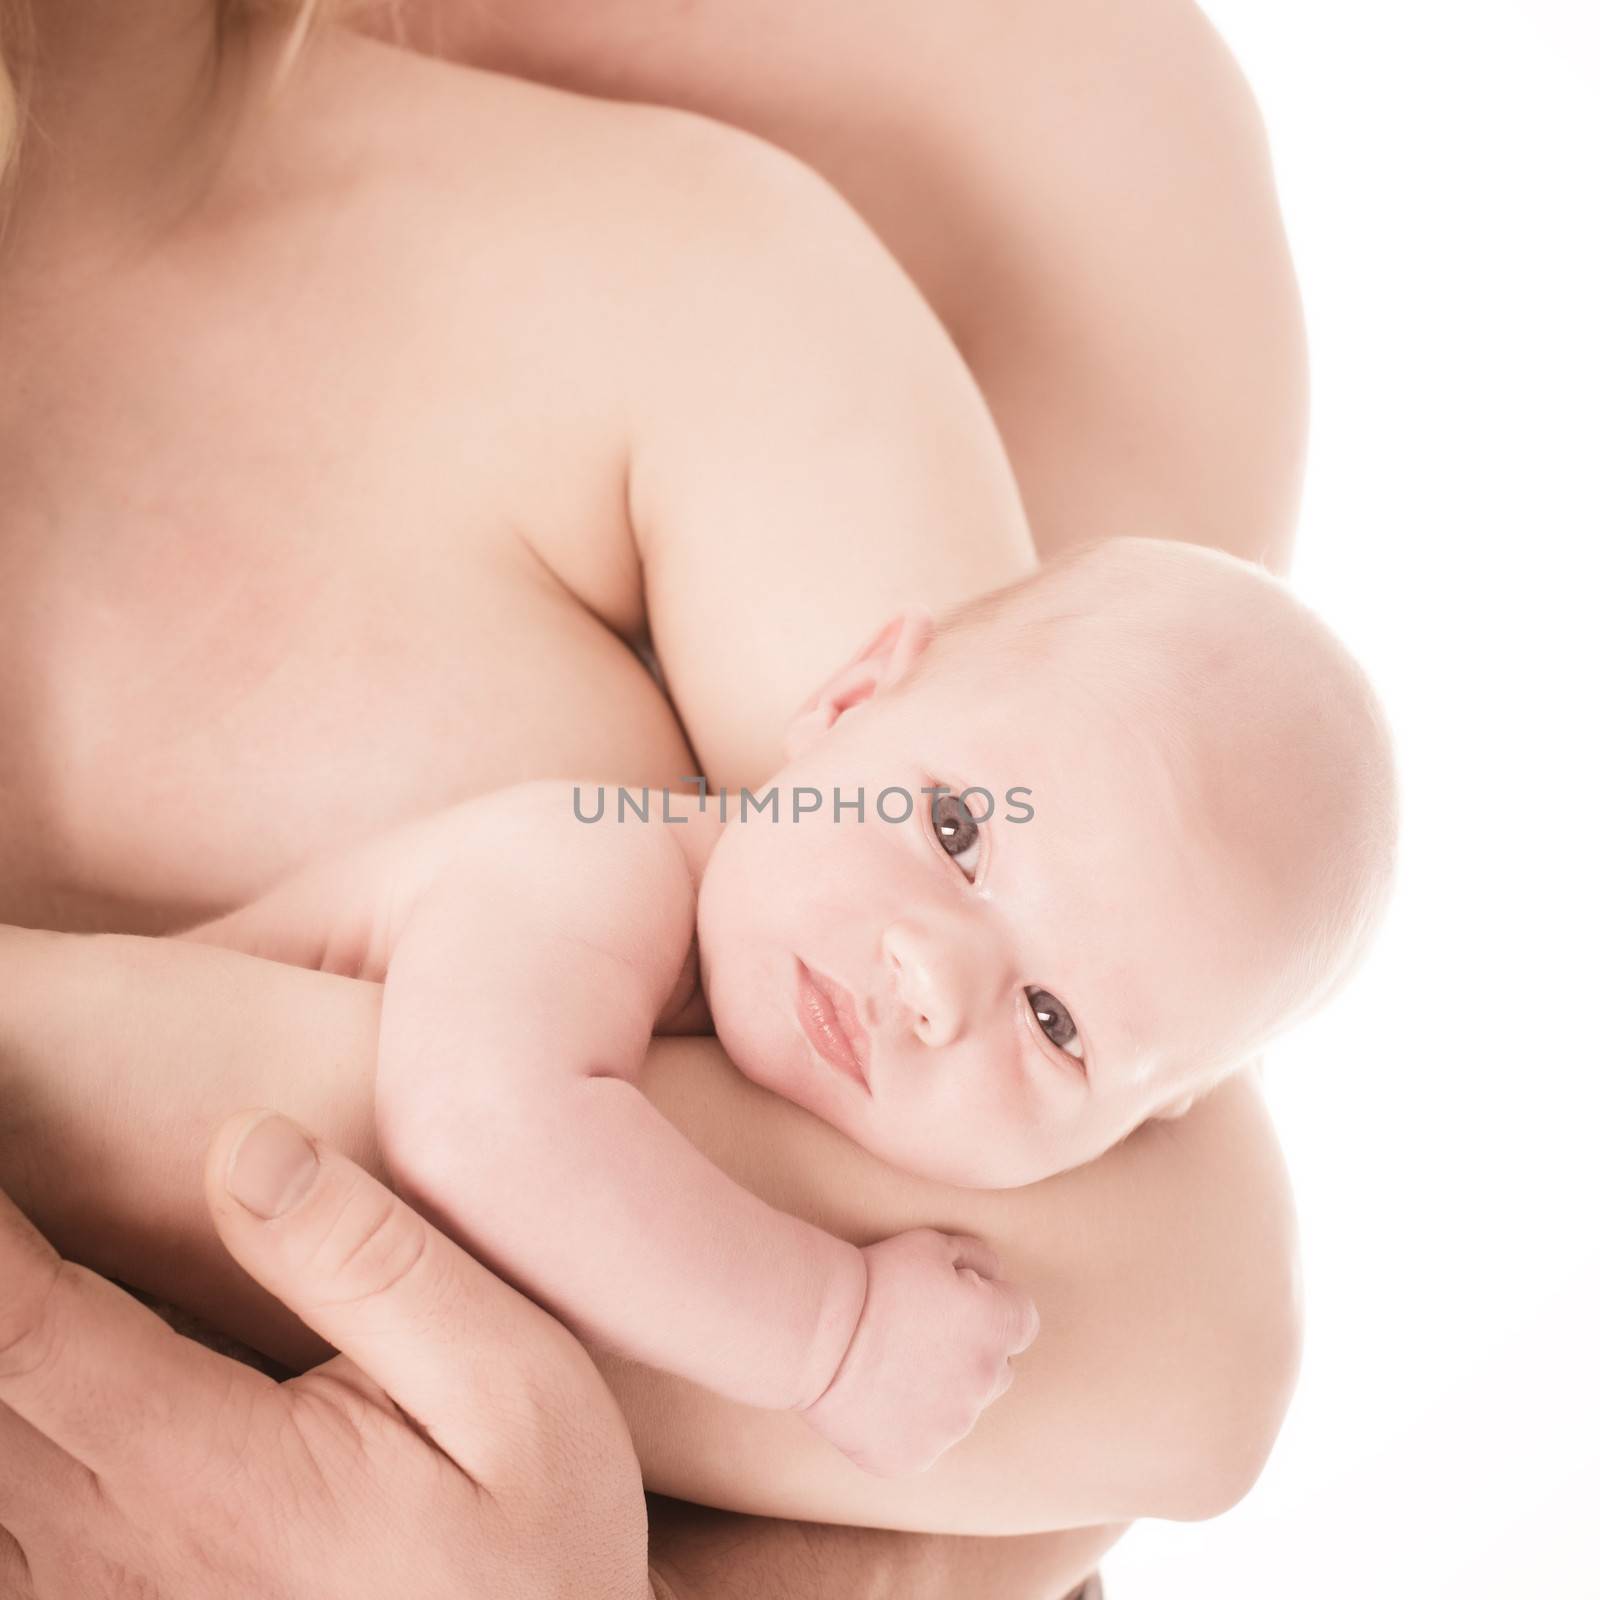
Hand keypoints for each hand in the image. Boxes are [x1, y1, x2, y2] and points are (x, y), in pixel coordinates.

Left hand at [0, 1112, 649, 1599]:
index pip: (14, 1310)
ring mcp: (87, 1591)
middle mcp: (109, 1535)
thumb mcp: (513, 1396)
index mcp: (201, 1465)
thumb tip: (244, 1143)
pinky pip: (0, 1525)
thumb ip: (376, 1269)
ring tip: (15, 1210)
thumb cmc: (537, 1554)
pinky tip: (33, 1355)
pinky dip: (4, 1403)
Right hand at [799, 1228, 1038, 1476]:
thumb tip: (995, 1276)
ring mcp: (953, 1426)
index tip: (957, 1305)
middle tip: (920, 1337)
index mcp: (998, 1327)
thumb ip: (979, 1259)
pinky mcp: (917, 1457)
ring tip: (889, 1366)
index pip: (1022, 1322)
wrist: (818, 1331)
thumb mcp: (933, 1244)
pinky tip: (874, 1399)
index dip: (991, 1310)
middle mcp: (987, 1381)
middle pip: (997, 1369)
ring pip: (959, 1408)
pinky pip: (923, 1442)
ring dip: (939, 1391)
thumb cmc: (876, 1278)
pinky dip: (905, 1426)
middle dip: (972, 1353)